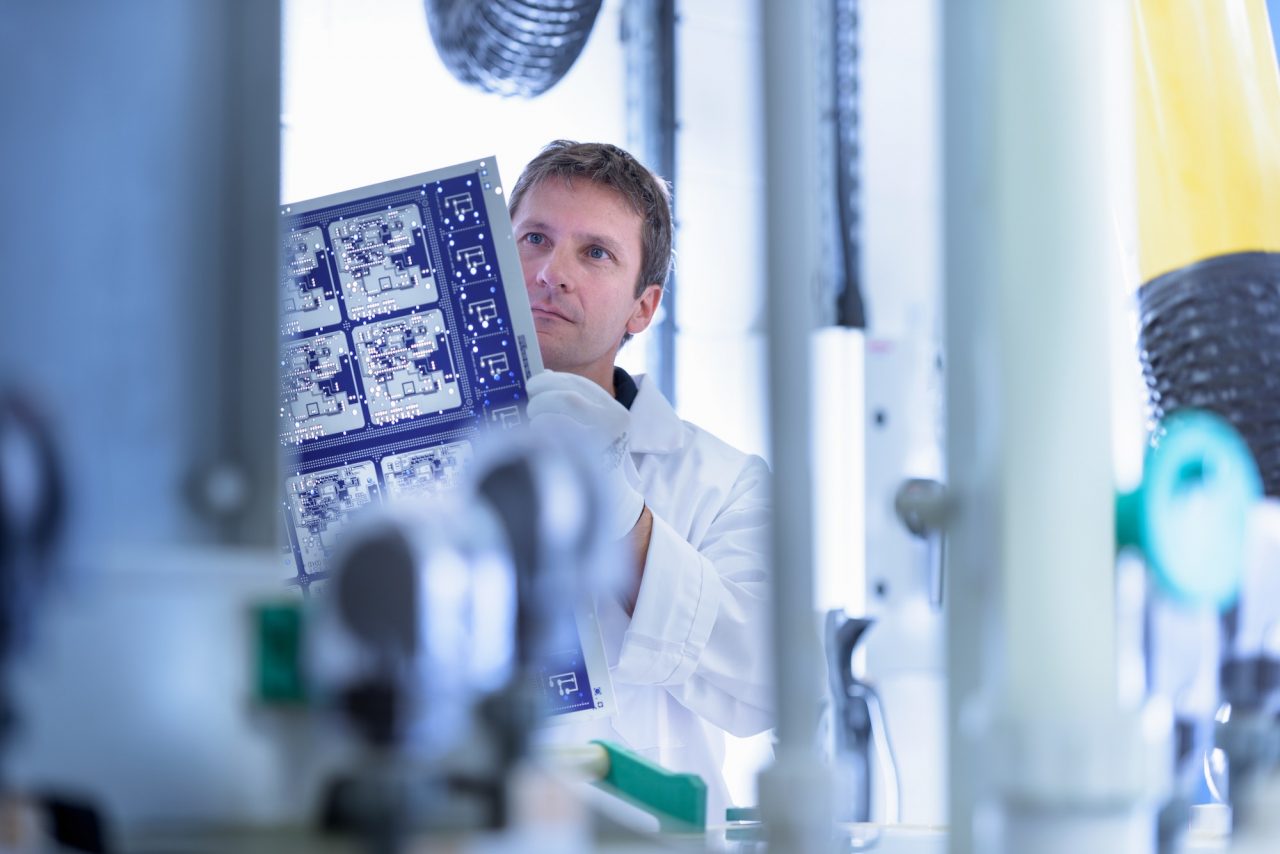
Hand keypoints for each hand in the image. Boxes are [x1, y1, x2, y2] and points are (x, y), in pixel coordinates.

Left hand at [525, 370, 644, 541]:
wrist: (608, 506)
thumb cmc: (591, 465)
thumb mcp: (591, 430)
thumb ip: (572, 403)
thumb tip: (544, 376)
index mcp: (615, 412)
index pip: (581, 384)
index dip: (552, 381)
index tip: (534, 386)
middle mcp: (615, 421)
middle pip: (568, 394)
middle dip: (541, 394)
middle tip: (530, 406)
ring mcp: (604, 438)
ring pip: (564, 404)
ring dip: (539, 410)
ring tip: (534, 422)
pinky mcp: (589, 453)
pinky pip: (556, 427)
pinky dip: (540, 426)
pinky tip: (536, 436)